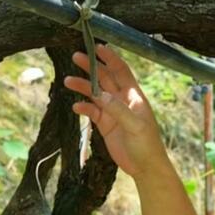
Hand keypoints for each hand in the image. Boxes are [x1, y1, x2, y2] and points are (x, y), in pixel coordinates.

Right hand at [63, 44, 166, 177]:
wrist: (145, 167)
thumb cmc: (147, 145)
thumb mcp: (135, 126)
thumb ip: (118, 110)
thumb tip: (100, 94)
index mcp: (134, 96)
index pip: (121, 71)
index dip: (110, 58)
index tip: (97, 46)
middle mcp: (122, 100)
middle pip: (104, 78)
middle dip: (90, 67)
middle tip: (75, 56)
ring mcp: (113, 112)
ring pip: (95, 94)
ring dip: (82, 87)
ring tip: (67, 81)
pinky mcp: (105, 125)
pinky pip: (92, 112)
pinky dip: (83, 108)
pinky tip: (75, 107)